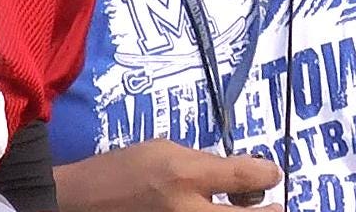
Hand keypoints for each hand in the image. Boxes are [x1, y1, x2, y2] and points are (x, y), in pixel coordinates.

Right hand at [54, 139, 282, 211]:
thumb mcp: (163, 150)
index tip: (270, 173)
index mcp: (185, 175)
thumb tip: (237, 174)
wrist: (84, 203)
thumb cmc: (122, 170)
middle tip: (272, 207)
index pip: (247, 176)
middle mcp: (188, 210)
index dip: (268, 173)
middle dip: (270, 211)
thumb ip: (203, 162)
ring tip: (237, 210)